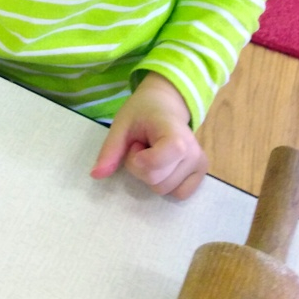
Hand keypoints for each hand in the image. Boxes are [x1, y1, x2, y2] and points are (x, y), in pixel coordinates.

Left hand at [90, 73, 207, 199]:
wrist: (166, 104)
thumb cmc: (143, 112)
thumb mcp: (121, 125)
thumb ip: (110, 150)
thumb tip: (96, 175)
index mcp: (175, 135)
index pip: (156, 165)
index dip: (138, 160)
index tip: (136, 143)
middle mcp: (193, 152)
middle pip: (156, 181)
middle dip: (140, 167)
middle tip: (143, 145)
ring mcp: (200, 164)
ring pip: (164, 190)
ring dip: (151, 174)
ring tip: (153, 152)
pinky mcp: (202, 173)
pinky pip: (179, 194)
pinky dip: (166, 183)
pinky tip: (164, 164)